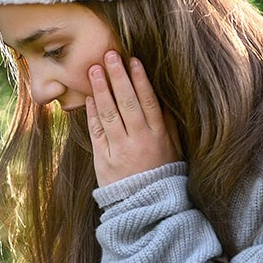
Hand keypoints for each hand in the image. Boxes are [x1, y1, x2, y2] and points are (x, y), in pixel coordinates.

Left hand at [86, 51, 181, 187]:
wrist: (147, 207)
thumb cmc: (162, 174)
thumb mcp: (173, 149)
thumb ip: (166, 123)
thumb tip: (160, 96)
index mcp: (158, 136)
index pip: (149, 102)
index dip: (140, 80)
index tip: (133, 60)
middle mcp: (139, 140)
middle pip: (127, 102)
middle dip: (118, 77)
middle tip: (109, 55)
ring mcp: (120, 150)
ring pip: (109, 114)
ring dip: (101, 89)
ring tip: (94, 69)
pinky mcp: (103, 159)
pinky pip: (97, 132)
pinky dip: (92, 113)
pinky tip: (89, 97)